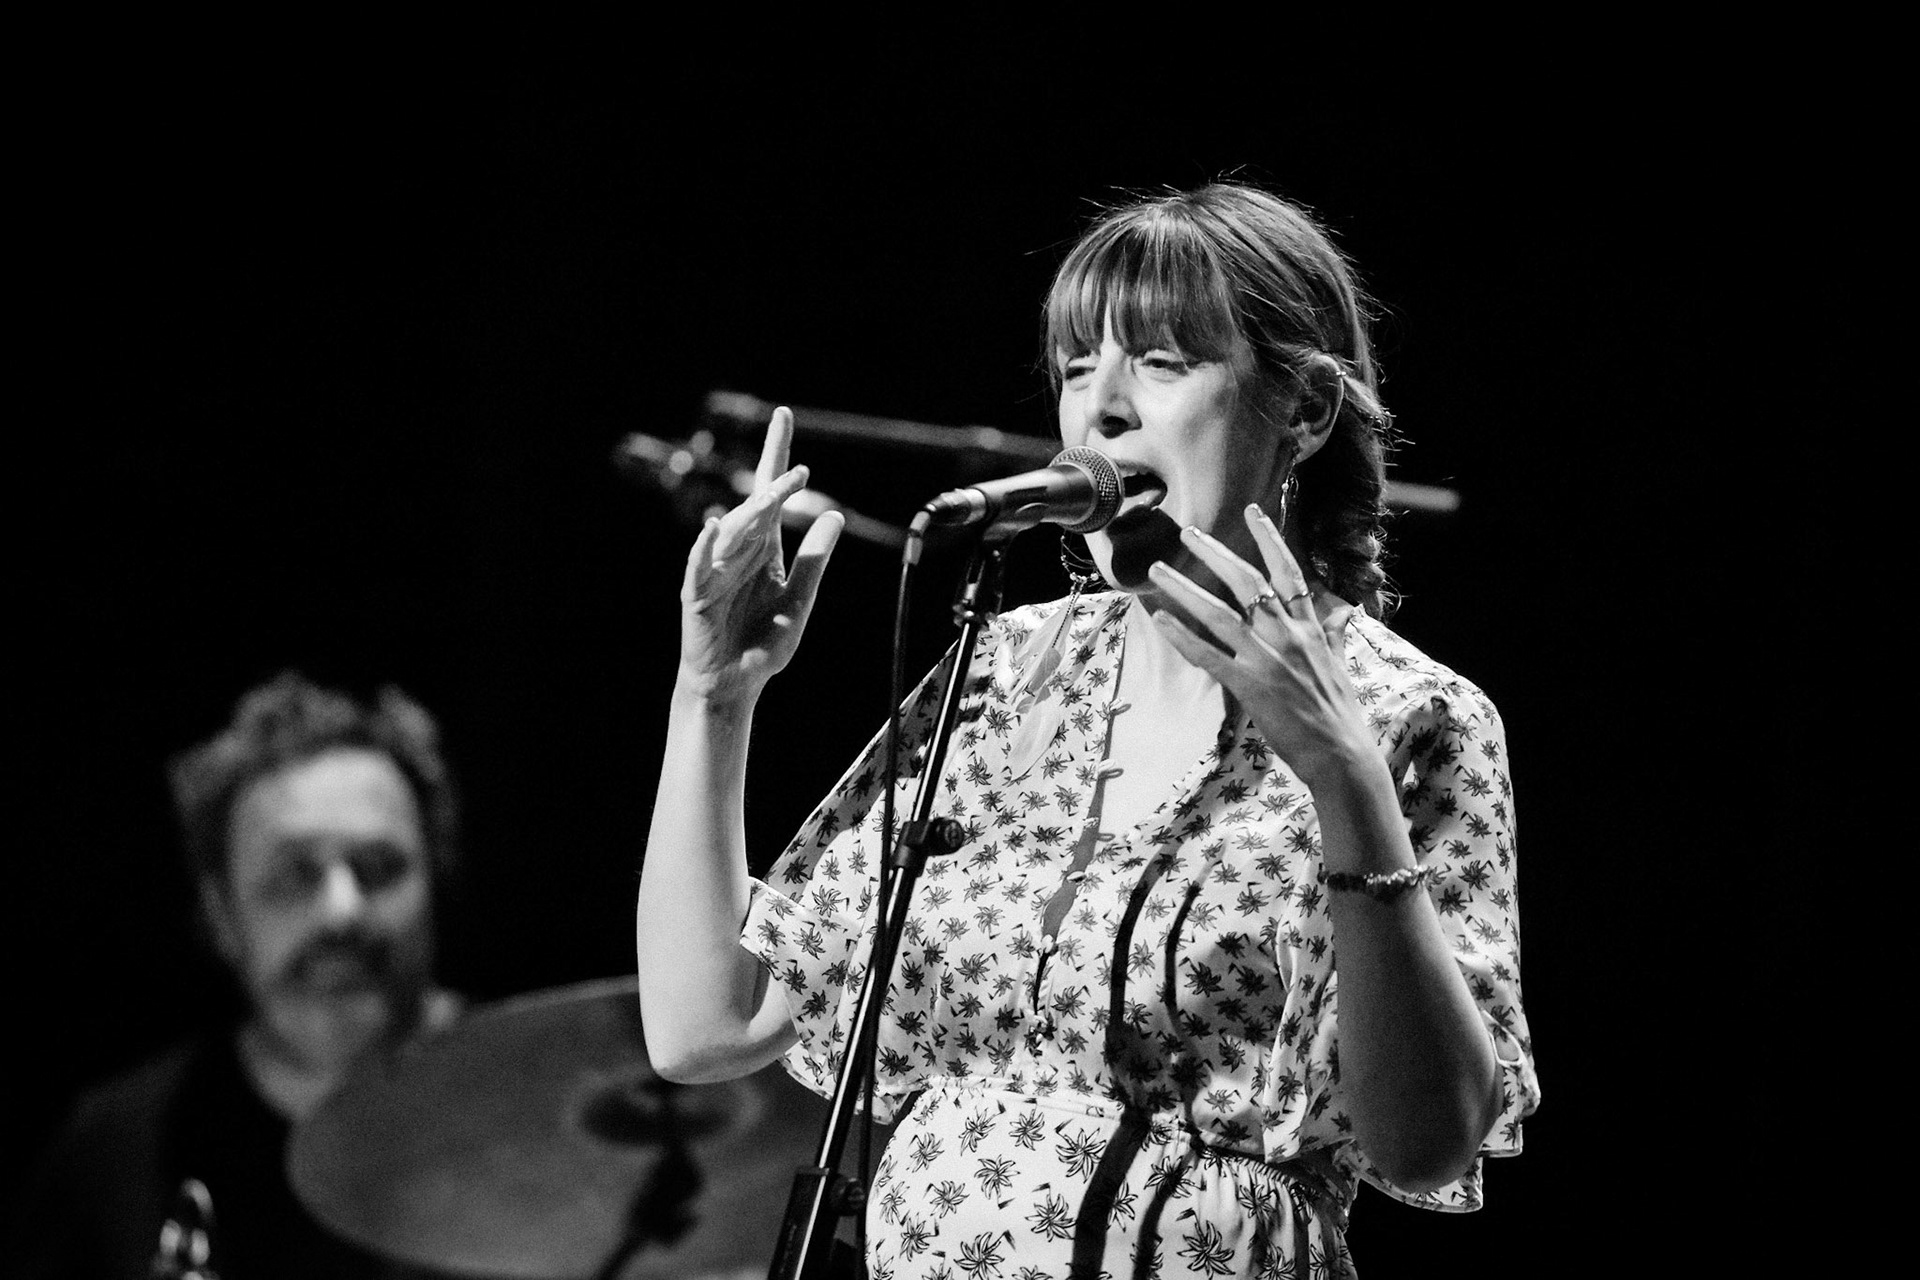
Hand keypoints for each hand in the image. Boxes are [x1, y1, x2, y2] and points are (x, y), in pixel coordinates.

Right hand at [676, 407, 842, 705]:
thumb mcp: (799, 600)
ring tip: (772, 493)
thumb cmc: (762, 643)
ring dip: (751, 511)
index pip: (771, 493)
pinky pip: (699, 566)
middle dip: (773, 482)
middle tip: (795, 464)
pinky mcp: (696, 594)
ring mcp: (715, 570)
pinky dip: (705, 547)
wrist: (735, 684)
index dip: (777, 455)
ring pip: (733, 530)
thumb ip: (814, 560)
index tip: (783, 416)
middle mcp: (739, 551)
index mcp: (764, 548)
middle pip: (755, 505)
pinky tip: (713, 527)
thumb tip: (833, 515)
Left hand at [1146, 503, 1368, 787]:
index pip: (1289, 572)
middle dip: (1215, 553)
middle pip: (1247, 580)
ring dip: (1185, 588)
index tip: (1253, 510)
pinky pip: (1208, 655)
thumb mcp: (1340, 664)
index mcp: (1311, 627)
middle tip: (1188, 532)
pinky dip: (1182, 636)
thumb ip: (1334, 633)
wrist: (1342, 754)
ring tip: (1157, 569)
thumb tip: (1341, 611)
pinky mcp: (1249, 686)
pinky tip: (1160, 619)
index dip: (1270, 538)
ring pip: (1218, 613)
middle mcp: (1288, 635)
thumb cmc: (1341, 713)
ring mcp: (1267, 659)